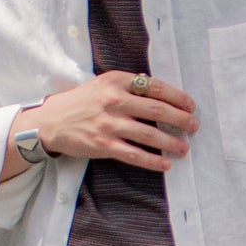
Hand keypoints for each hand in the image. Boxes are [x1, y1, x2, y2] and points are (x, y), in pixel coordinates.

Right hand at [10, 72, 198, 179]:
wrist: (51, 121)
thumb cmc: (81, 102)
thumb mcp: (103, 84)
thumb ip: (128, 85)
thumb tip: (157, 90)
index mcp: (117, 81)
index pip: (155, 87)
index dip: (177, 97)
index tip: (191, 106)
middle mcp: (114, 100)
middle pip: (157, 109)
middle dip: (180, 119)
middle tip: (194, 127)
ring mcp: (109, 124)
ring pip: (149, 134)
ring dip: (171, 142)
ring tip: (184, 148)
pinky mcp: (103, 145)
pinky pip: (134, 154)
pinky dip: (152, 160)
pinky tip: (165, 164)